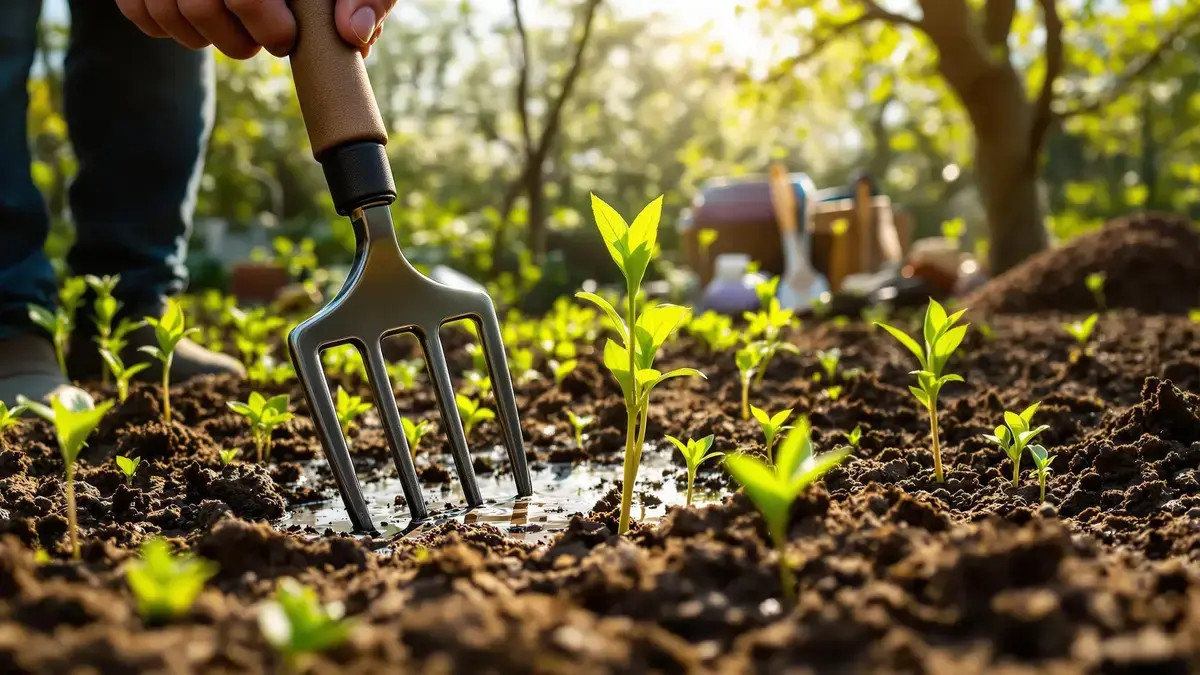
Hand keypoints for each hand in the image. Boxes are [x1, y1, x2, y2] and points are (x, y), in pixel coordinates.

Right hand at [115, 0, 396, 58]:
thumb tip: (352, 34)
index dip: (267, 23)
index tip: (286, 39)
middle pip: (201, 4)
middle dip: (237, 39)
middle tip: (266, 43)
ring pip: (166, 8)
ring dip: (202, 38)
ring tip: (239, 35)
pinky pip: (138, 9)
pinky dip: (164, 26)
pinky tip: (199, 26)